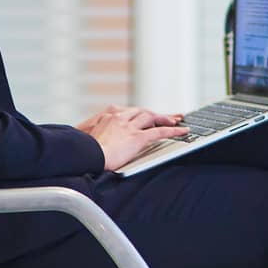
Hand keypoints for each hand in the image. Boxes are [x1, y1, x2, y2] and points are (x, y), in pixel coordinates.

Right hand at [74, 103, 188, 173]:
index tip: (147, 115)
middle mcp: (120, 117)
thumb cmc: (84, 152)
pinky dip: (173, 130)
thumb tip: (96, 141)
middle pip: (142, 111)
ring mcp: (129, 126)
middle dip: (156, 113)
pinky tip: (183, 131)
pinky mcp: (137, 137)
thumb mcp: (88, 138)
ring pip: (152, 117)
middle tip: (169, 115)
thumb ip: (96, 135)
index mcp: (108, 116)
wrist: (86, 156)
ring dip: (166, 118)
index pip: (129, 112)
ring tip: (177, 120)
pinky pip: (159, 131)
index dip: (141, 113)